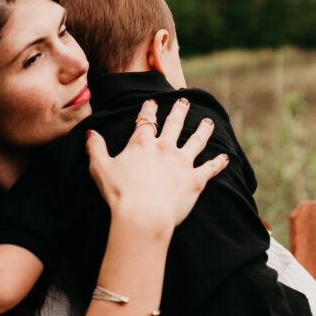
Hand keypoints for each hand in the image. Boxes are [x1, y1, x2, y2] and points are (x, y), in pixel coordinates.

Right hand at [86, 98, 227, 236]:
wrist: (143, 215)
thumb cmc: (119, 193)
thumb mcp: (100, 168)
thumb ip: (96, 148)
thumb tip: (91, 133)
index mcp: (142, 143)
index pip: (146, 120)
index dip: (149, 110)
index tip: (152, 102)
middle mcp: (165, 147)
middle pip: (174, 124)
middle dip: (179, 111)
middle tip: (184, 101)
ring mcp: (182, 162)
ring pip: (196, 141)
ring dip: (203, 130)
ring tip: (209, 122)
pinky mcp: (195, 179)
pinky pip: (210, 168)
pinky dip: (218, 163)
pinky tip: (225, 158)